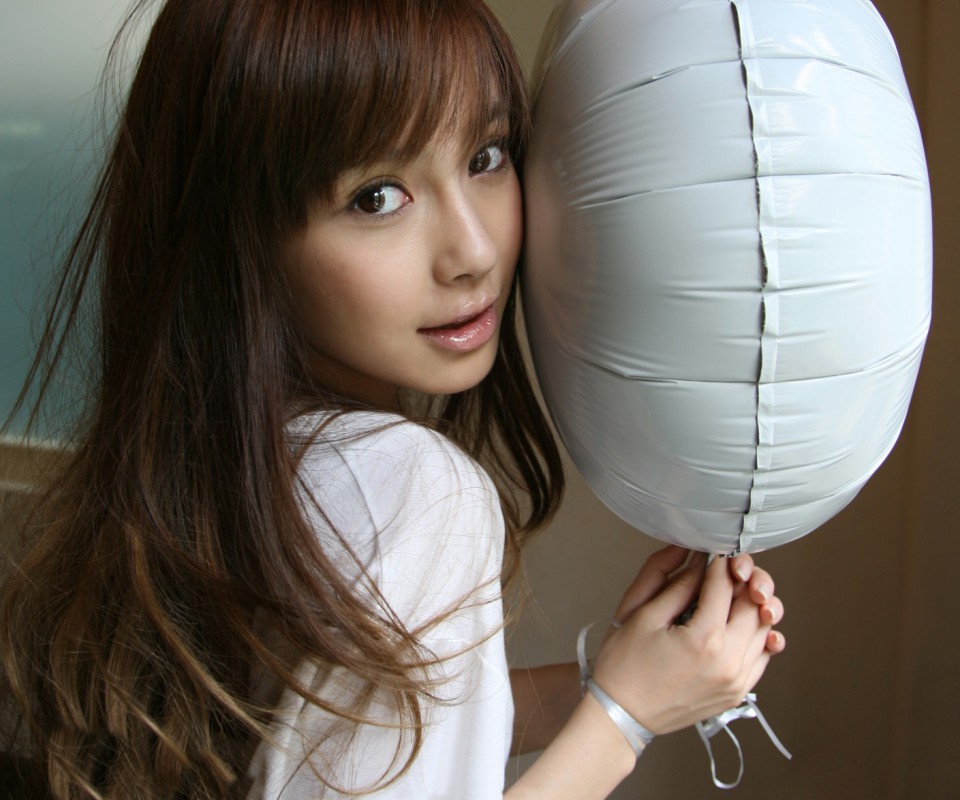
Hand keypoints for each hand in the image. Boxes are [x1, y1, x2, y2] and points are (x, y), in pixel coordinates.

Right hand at [591, 545, 784, 735]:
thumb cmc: (624, 665)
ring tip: (732, 593)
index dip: (719, 561)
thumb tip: (697, 559)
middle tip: (725, 568)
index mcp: (704, 639)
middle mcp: (728, 662)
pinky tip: (740, 623)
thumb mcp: (642, 614)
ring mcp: (737, 681)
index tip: (712, 551)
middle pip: (754, 605)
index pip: (724, 585)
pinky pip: (762, 657)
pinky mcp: (737, 693)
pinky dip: (757, 635)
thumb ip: (674, 582)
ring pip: (764, 629)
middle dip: (743, 579)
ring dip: (752, 606)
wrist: (621, 713)